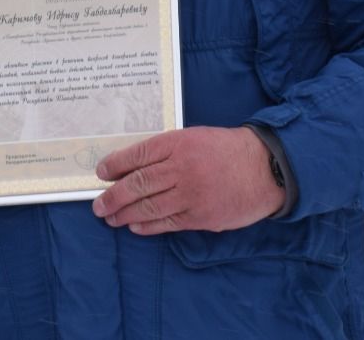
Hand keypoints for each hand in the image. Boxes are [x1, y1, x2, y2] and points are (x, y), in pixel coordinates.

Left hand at [91, 126, 285, 234]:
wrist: (265, 168)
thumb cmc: (227, 150)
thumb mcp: (195, 138)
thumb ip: (167, 151)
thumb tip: (133, 168)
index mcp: (178, 143)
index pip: (138, 154)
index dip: (116, 165)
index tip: (101, 173)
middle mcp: (181, 168)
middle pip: (138, 183)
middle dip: (114, 195)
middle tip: (98, 204)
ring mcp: (191, 194)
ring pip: (149, 206)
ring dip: (125, 214)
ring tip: (111, 217)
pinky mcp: (201, 216)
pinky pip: (168, 223)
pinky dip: (148, 226)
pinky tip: (135, 226)